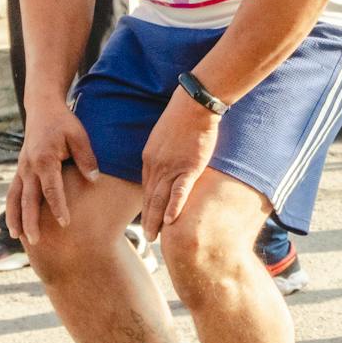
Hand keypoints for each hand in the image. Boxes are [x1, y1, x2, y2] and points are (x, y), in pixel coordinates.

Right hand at [9, 103, 98, 244]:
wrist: (42, 108)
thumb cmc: (64, 122)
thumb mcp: (79, 136)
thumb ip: (86, 158)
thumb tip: (94, 179)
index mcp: (45, 160)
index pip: (51, 189)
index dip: (58, 207)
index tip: (65, 223)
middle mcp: (29, 167)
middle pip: (28, 200)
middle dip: (31, 222)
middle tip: (36, 242)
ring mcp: (22, 169)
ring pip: (15, 198)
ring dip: (16, 218)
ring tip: (18, 237)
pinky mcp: (20, 169)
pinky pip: (13, 192)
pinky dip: (12, 208)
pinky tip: (14, 222)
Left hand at [140, 89, 219, 241]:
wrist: (194, 104)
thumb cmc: (183, 116)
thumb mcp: (165, 135)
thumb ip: (164, 151)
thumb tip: (169, 161)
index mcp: (150, 158)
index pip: (147, 188)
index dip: (147, 206)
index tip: (148, 219)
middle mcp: (156, 166)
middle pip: (150, 198)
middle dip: (147, 219)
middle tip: (149, 238)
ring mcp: (172, 167)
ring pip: (161, 198)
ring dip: (156, 220)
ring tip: (155, 237)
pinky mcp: (189, 166)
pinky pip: (179, 190)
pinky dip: (173, 206)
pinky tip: (170, 220)